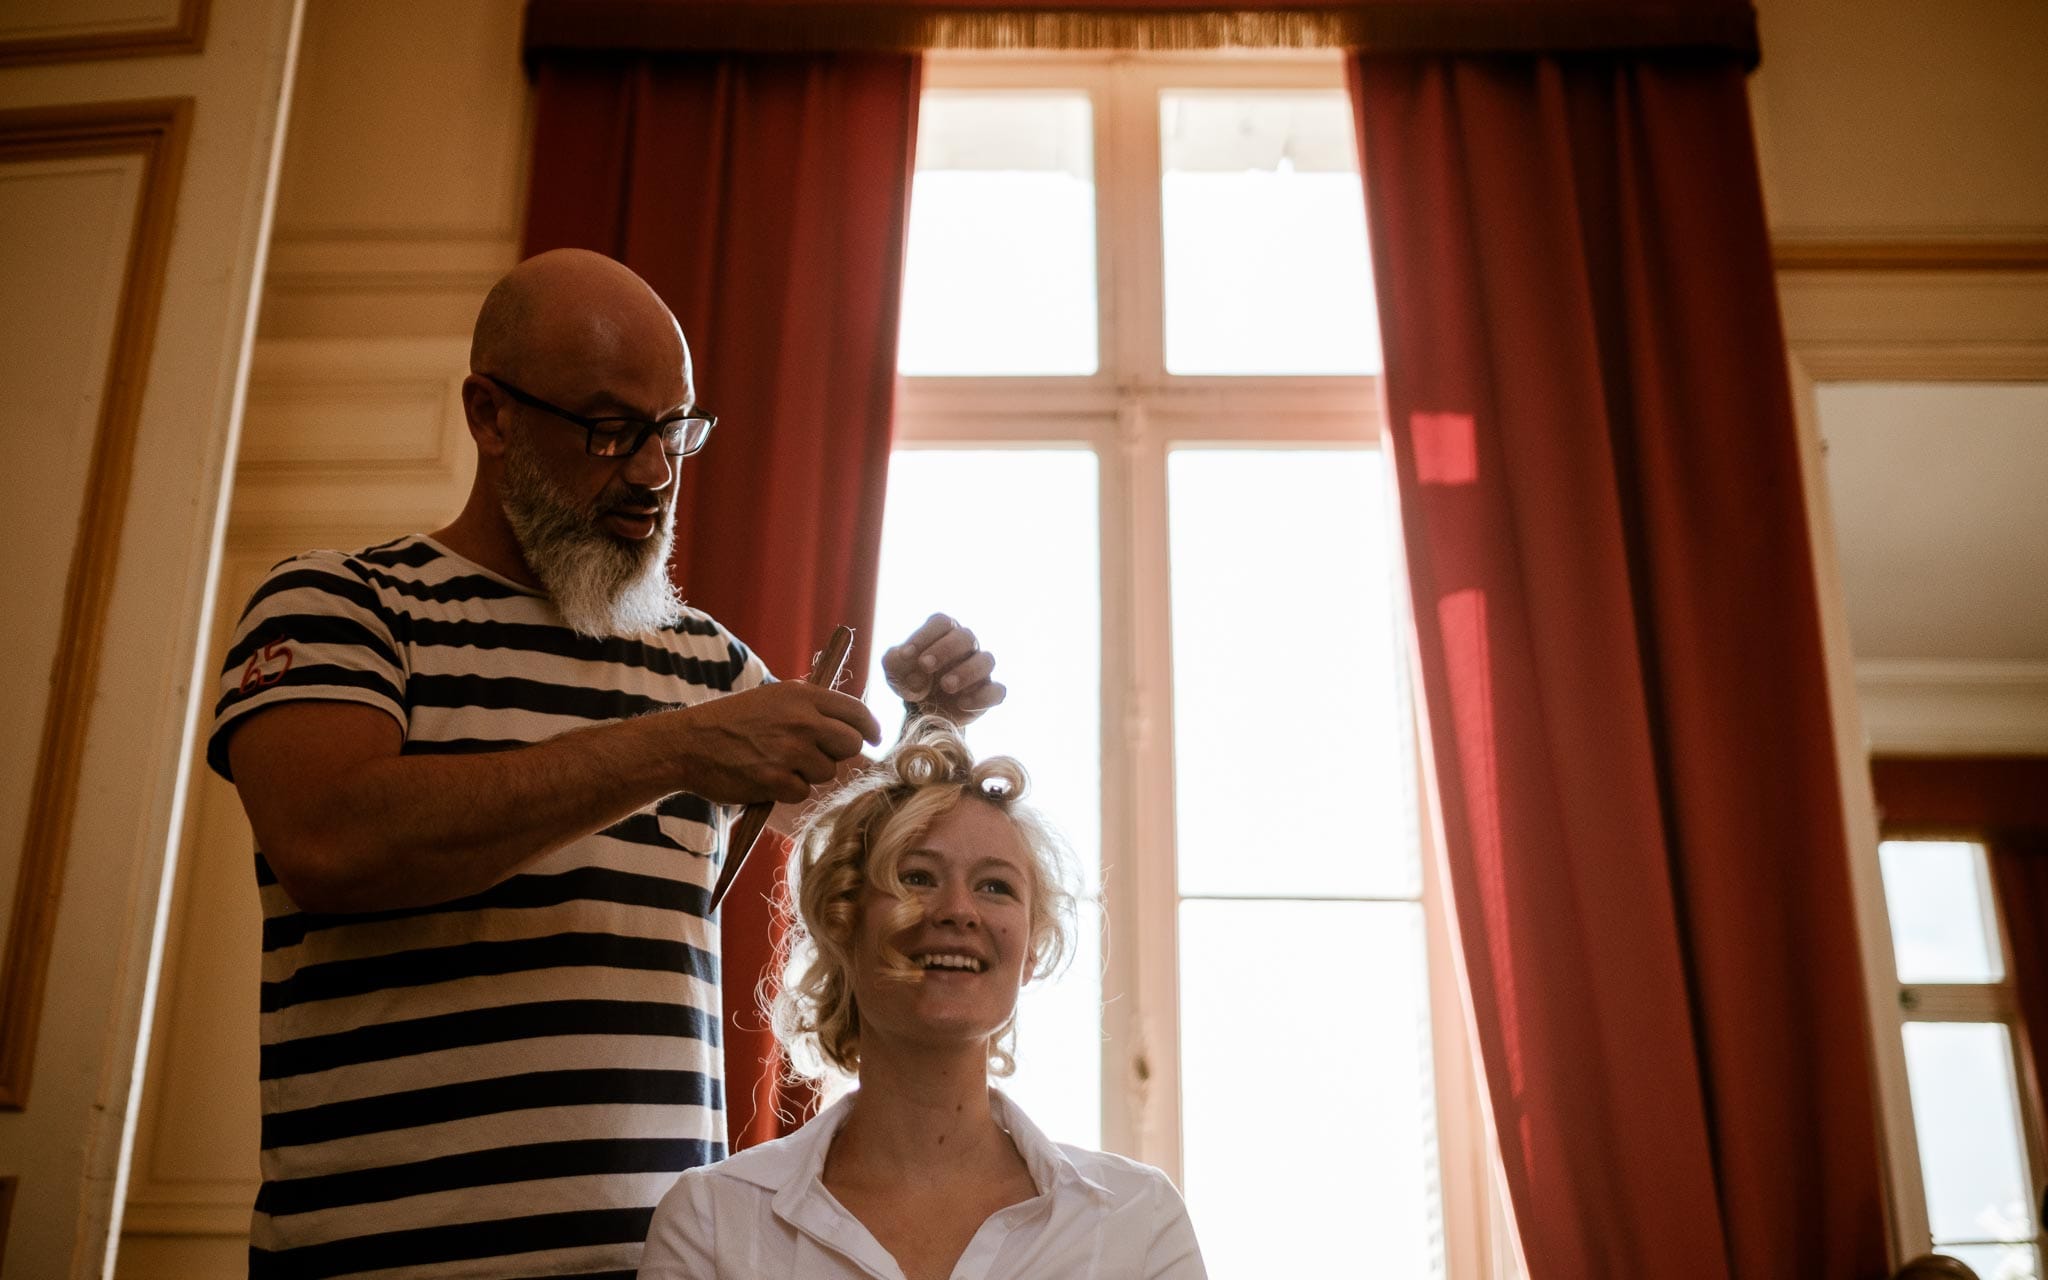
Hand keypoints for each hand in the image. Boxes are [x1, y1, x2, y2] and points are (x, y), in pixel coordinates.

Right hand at [664, 682, 880, 804]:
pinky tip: (767, 777)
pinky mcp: (777, 780)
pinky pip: (803, 792)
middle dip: (839, 754)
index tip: (874, 737)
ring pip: (828, 772)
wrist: (689, 743)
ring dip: (809, 773)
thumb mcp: (773, 698)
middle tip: (816, 755)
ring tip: (779, 762)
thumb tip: (850, 723)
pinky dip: (788, 790)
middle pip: (850, 745)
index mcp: (803, 696)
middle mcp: (802, 720)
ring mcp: (790, 751)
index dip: (870, 728)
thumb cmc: (732, 721)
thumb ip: (810, 707)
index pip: (856, 712)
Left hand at [881, 613, 1004, 725]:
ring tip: (945, 685)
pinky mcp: (988, 693)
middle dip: (945, 650)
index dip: (924, 636)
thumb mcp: (894, 670)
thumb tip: (918, 674)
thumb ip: (895, 663)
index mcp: (943, 633)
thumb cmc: (910, 679)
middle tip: (925, 665)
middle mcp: (966, 646)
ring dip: (966, 671)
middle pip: (965, 637)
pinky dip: (983, 697)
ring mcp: (980, 669)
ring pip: (986, 660)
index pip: (941, 623)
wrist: (923, 709)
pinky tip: (962, 704)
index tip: (906, 655)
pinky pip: (997, 691)